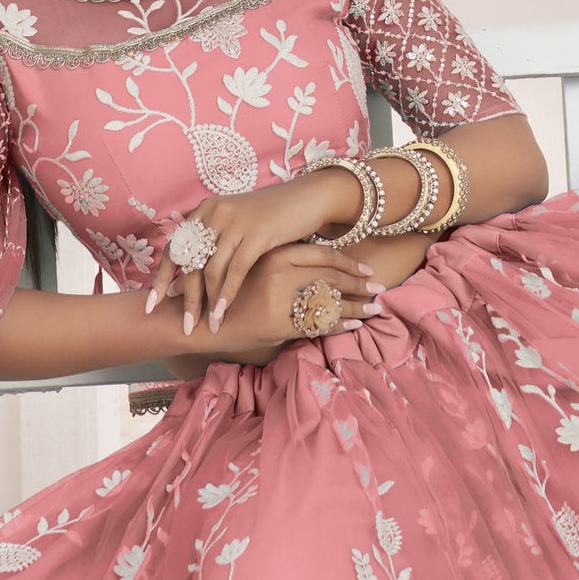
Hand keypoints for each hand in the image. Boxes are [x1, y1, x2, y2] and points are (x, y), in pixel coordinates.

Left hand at [145, 162, 368, 336]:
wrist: (309, 199)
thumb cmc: (275, 218)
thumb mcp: (238, 225)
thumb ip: (217, 243)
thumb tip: (196, 276)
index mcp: (205, 211)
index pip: (175, 247)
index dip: (162, 278)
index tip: (153, 304)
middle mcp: (214, 213)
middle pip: (189, 262)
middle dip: (185, 298)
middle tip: (183, 325)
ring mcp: (234, 222)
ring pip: (210, 269)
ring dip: (206, 302)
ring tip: (206, 326)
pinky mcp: (256, 233)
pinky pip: (235, 269)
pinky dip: (227, 294)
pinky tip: (223, 312)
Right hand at [200, 239, 389, 362]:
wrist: (198, 317)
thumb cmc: (227, 293)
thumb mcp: (254, 267)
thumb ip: (282, 264)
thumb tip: (314, 266)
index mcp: (275, 254)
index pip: (322, 255)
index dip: (348, 263)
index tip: (367, 270)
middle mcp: (279, 273)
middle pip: (331, 278)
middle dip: (360, 285)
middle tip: (380, 290)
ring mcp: (278, 299)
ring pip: (329, 302)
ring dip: (356, 306)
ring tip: (374, 310)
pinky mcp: (276, 324)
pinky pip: (316, 325)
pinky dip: (339, 325)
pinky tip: (354, 325)